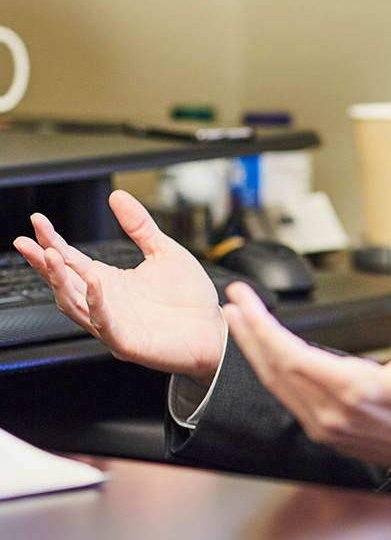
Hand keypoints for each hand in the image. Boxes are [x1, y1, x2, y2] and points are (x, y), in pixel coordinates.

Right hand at [13, 190, 224, 382]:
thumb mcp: (164, 252)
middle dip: (44, 262)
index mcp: (109, 282)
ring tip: (50, 256)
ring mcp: (114, 325)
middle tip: (27, 242)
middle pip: (64, 282)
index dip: (52, 242)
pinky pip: (105, 324)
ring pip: (75, 304)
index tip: (38, 222)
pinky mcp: (128, 343)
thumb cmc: (189, 297)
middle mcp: (105, 304)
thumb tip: (117, 195)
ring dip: (60, 281)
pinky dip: (97, 304)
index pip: (72, 261)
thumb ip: (139, 226)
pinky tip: (93, 283)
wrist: (213, 330)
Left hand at [223, 286, 390, 484]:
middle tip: (234, 302)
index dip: (262, 327)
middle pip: (275, 369)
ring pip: (277, 385)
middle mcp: (333, 412)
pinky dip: (271, 371)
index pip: (292, 357)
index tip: (245, 301)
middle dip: (250, 333)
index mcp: (355, 391)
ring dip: (255, 351)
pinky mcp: (326, 430)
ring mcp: (326, 425)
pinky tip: (267, 356)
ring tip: (241, 322)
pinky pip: (287, 397)